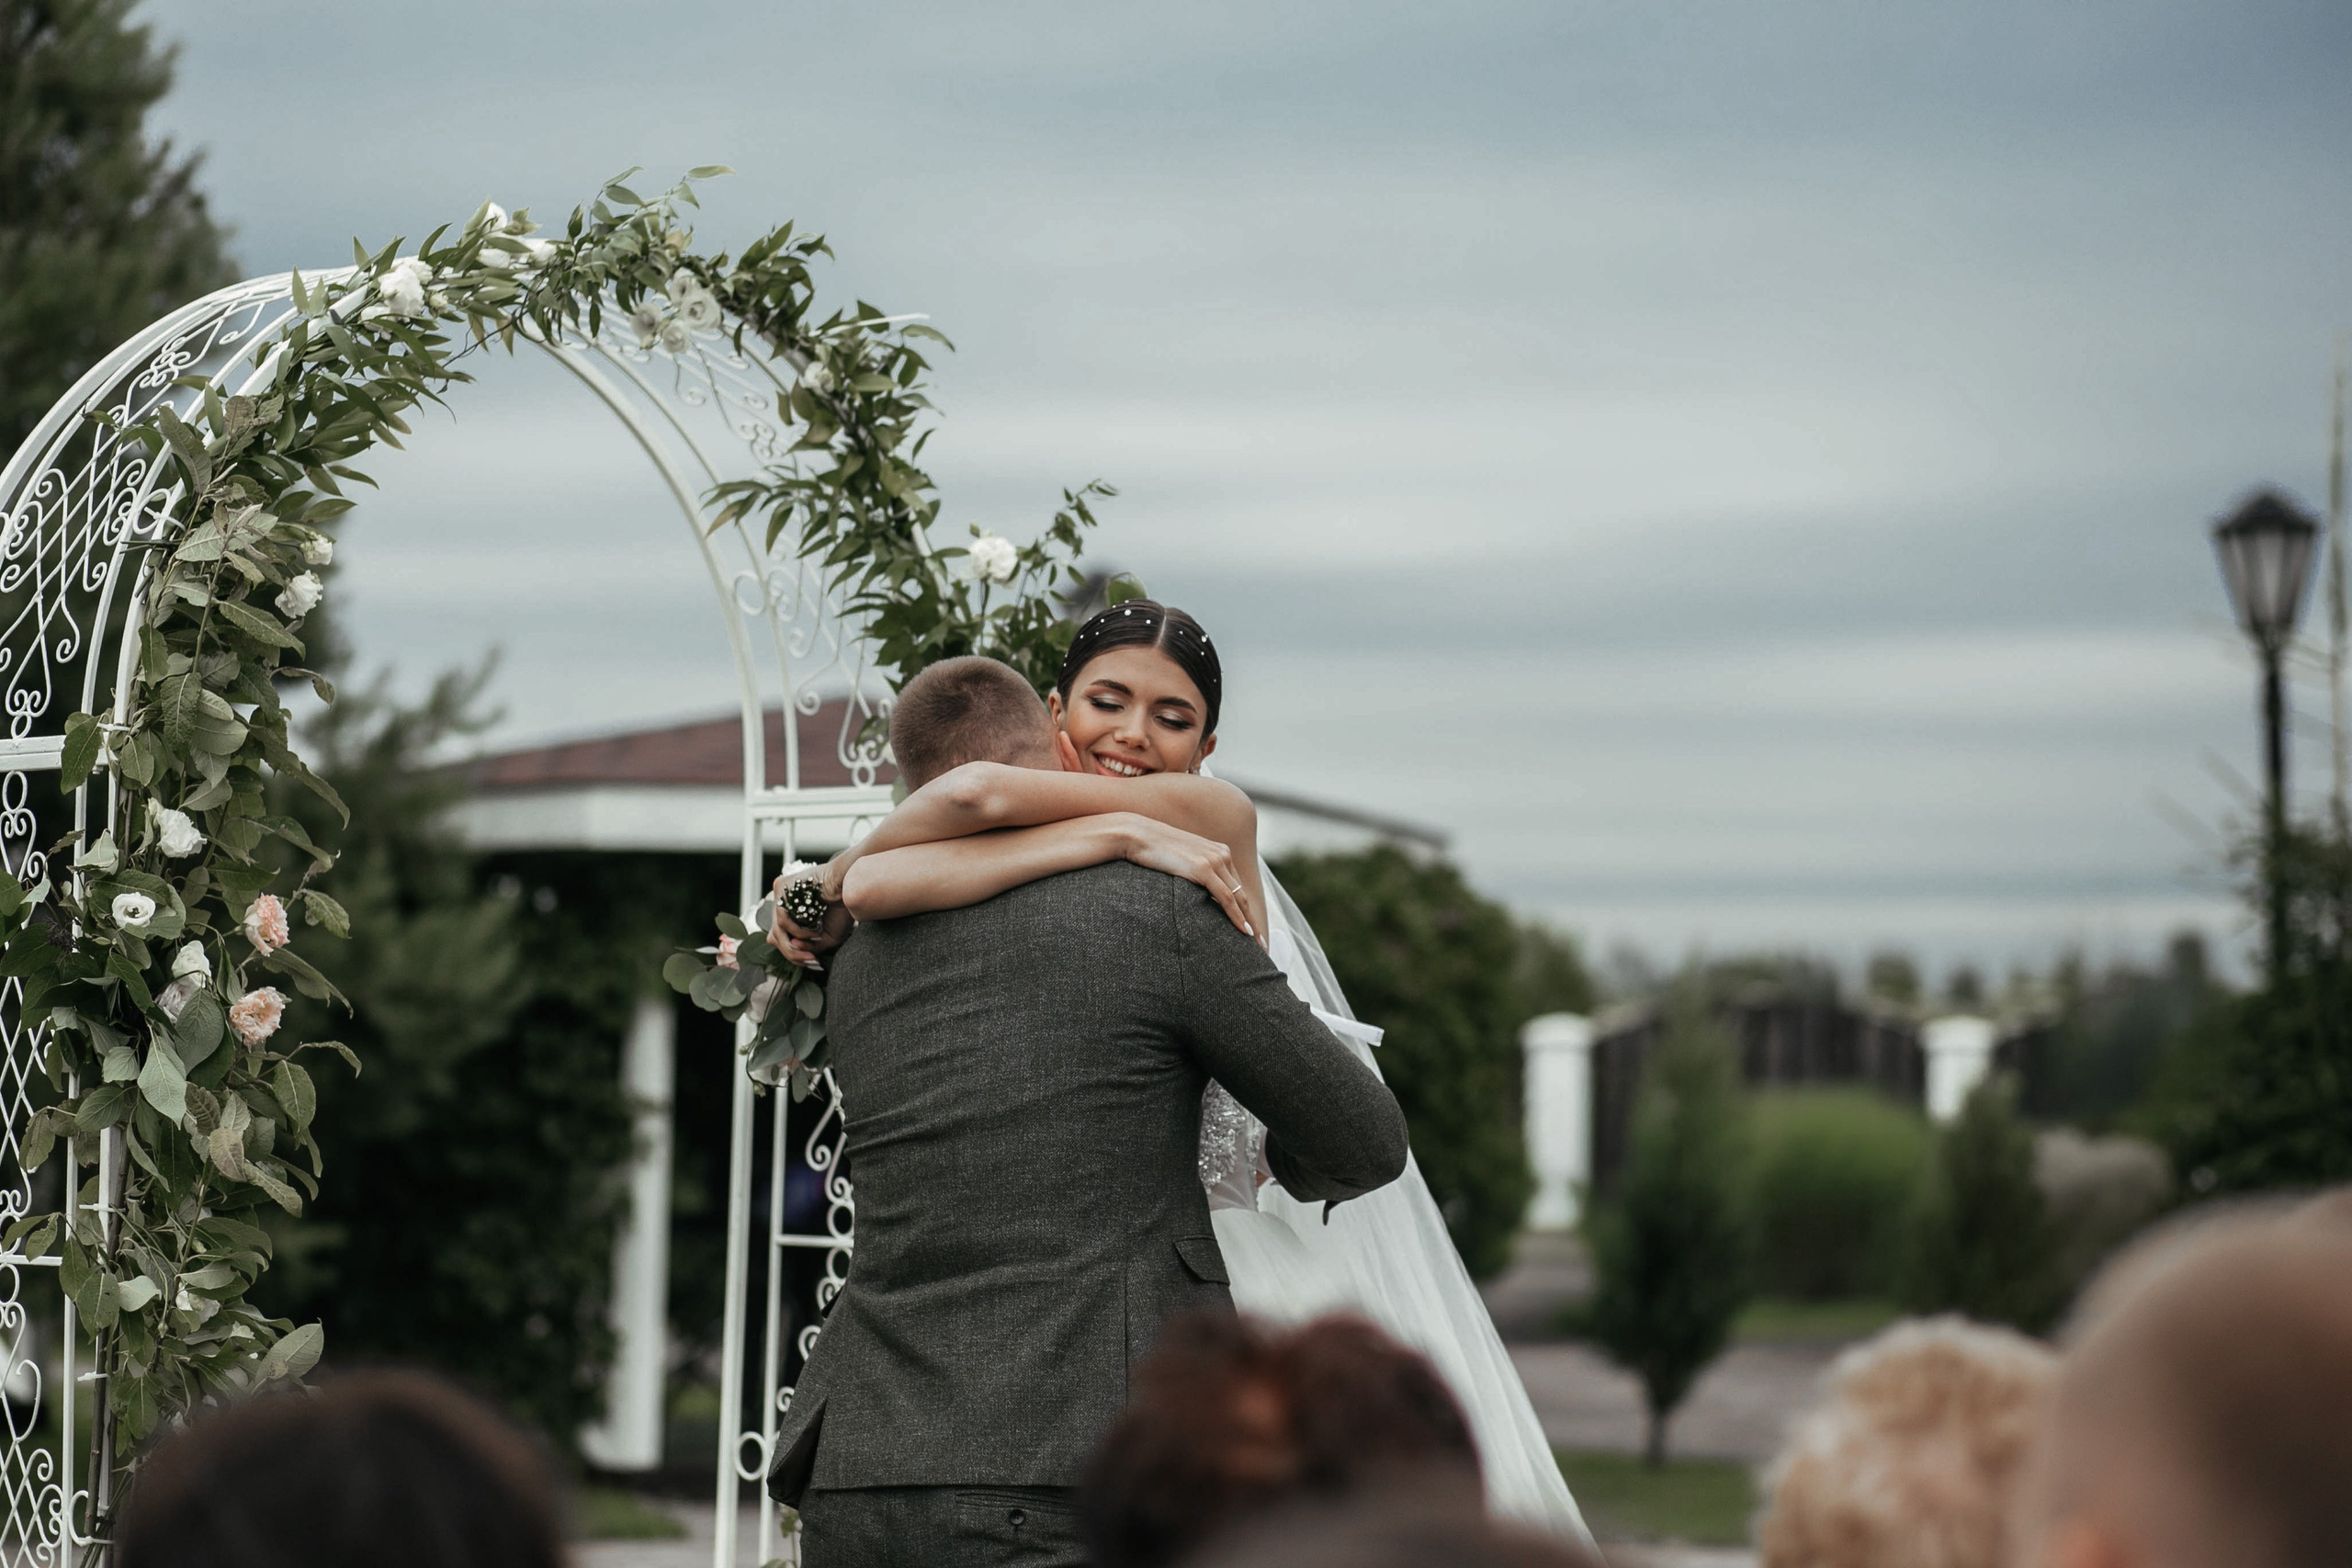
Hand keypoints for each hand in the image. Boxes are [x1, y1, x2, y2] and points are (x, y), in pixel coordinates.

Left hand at [769, 870, 853, 968]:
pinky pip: (783, 919)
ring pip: (777, 931)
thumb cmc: (843, 909)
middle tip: (811, 961)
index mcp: (793, 913)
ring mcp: (781, 895)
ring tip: (813, 952)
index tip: (813, 962)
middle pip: (776, 937)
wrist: (852, 887)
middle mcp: (784, 903)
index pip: (781, 938)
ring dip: (795, 947)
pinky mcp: (781, 887)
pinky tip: (814, 933)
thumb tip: (793, 946)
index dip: (793, 953)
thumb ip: (808, 947)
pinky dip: (798, 932)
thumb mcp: (827, 937)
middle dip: (792, 954)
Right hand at [1111, 813, 1257, 939]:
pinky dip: (1236, 916)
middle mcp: (1222, 855)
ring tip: (1256, 945)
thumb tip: (1194, 891)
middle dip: (1253, 920)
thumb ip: (1193, 871)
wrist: (1137, 834)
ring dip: (1249, 922)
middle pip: (1243, 894)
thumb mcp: (1180, 859)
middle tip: (1261, 944)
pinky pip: (1226, 898)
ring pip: (1239, 898)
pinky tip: (1243, 931)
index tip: (1251, 929)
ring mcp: (1214, 860)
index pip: (1237, 886)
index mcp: (1219, 852)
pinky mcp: (1203, 868)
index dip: (1246, 909)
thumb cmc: (1153, 849)